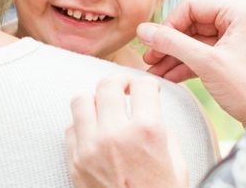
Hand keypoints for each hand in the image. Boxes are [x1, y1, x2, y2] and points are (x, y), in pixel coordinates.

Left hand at [66, 76, 186, 187]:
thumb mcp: (175, 160)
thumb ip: (160, 128)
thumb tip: (147, 106)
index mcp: (147, 130)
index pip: (142, 85)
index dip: (147, 85)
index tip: (147, 90)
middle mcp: (115, 134)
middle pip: (107, 84)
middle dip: (119, 82)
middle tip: (124, 90)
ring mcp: (90, 149)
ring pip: (81, 100)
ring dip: (95, 100)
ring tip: (105, 109)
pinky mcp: (75, 163)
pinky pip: (70, 129)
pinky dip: (82, 126)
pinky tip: (95, 133)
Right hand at [139, 0, 245, 126]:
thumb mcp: (206, 63)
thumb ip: (172, 43)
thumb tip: (142, 30)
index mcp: (239, 10)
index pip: (193, 6)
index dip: (170, 24)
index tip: (153, 42)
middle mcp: (240, 19)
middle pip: (193, 23)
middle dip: (170, 43)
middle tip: (149, 58)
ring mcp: (237, 38)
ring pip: (196, 41)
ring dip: (174, 56)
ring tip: (154, 70)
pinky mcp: (234, 56)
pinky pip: (205, 53)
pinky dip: (187, 64)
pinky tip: (168, 76)